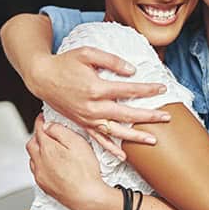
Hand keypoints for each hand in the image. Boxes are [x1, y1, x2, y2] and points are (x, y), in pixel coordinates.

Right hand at [27, 46, 170, 158]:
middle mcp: (92, 107)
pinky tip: (124, 156)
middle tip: (167, 117)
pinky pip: (98, 139)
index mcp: (96, 88)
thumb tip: (132, 71)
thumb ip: (112, 61)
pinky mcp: (82, 124)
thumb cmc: (65, 63)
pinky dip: (111, 149)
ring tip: (153, 141)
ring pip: (115, 131)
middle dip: (148, 116)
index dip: (147, 89)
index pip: (129, 90)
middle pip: (126, 114)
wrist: (42, 77)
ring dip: (135, 137)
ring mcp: (87, 118)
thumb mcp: (87, 53)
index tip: (162, 88)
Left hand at [27, 115, 110, 209]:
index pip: (39, 130)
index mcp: (47, 149)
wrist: (86, 197)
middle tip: (46, 131)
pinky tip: (50, 163)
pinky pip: (36, 170)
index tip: (42, 117)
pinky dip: (40, 162)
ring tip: (49, 147)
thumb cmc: (85, 171)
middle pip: (31, 143)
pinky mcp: (44, 185)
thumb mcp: (77, 143)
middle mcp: (40, 162)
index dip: (41, 121)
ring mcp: (40, 175)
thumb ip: (60, 131)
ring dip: (38, 150)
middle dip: (37, 135)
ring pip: (32, 158)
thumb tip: (48, 125)